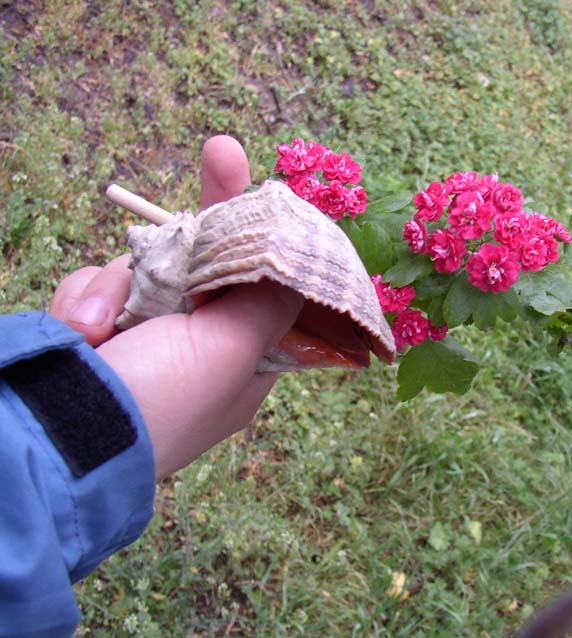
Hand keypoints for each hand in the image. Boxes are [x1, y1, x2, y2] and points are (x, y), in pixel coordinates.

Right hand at [51, 136, 303, 479]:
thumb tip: (298, 269)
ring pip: (150, 267)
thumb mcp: (230, 351)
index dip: (268, 243)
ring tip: (107, 329)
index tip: (272, 194)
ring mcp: (145, 338)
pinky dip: (88, 301)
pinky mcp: (97, 330)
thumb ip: (266, 302)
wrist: (50, 437)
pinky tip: (84, 334)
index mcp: (242, 362)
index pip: (267, 291)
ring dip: (125, 285)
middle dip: (209, 219)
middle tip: (223, 152)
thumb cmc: (155, 400)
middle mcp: (197, 348)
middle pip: (213, 264)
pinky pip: (100, 285)